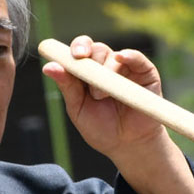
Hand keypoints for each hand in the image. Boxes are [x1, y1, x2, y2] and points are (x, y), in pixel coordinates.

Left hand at [42, 36, 163, 161]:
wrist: (128, 145)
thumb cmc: (101, 128)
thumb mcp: (78, 108)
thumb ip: (67, 86)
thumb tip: (48, 67)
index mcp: (88, 72)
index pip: (80, 50)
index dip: (76, 48)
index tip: (74, 56)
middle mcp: (107, 66)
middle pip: (96, 49)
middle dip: (90, 61)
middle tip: (88, 83)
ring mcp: (126, 68)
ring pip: (113, 55)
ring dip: (106, 72)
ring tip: (102, 97)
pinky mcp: (146, 73)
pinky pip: (137, 58)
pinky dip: (129, 56)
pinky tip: (122, 58)